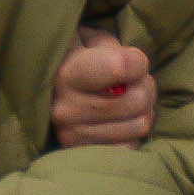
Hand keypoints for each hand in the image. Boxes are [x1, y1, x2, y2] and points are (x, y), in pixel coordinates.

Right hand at [49, 31, 154, 148]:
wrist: (48, 87)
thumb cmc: (78, 57)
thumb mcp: (91, 39)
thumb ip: (113, 49)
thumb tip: (133, 70)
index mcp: (67, 73)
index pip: (123, 67)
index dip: (137, 62)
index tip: (131, 61)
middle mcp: (65, 109)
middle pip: (139, 99)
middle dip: (145, 87)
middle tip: (131, 83)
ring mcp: (73, 136)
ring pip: (140, 125)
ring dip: (142, 111)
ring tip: (125, 101)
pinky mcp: (83, 155)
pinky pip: (131, 147)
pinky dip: (132, 134)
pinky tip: (119, 122)